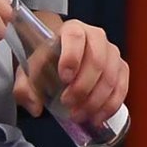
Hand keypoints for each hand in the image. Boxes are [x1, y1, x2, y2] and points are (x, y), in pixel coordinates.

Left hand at [7, 2, 127, 126]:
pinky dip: (110, 105)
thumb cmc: (47, 59)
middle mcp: (96, 37)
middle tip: (68, 104)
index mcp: (72, 30)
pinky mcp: (121, 69)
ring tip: (79, 115)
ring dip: (96, 101)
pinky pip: (122, 87)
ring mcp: (112, 53)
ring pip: (111, 77)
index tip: (63, 78)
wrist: (61, 55)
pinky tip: (97, 117)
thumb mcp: (28, 71)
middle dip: (83, 87)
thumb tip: (35, 107)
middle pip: (97, 60)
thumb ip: (24, 88)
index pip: (75, 37)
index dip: (71, 57)